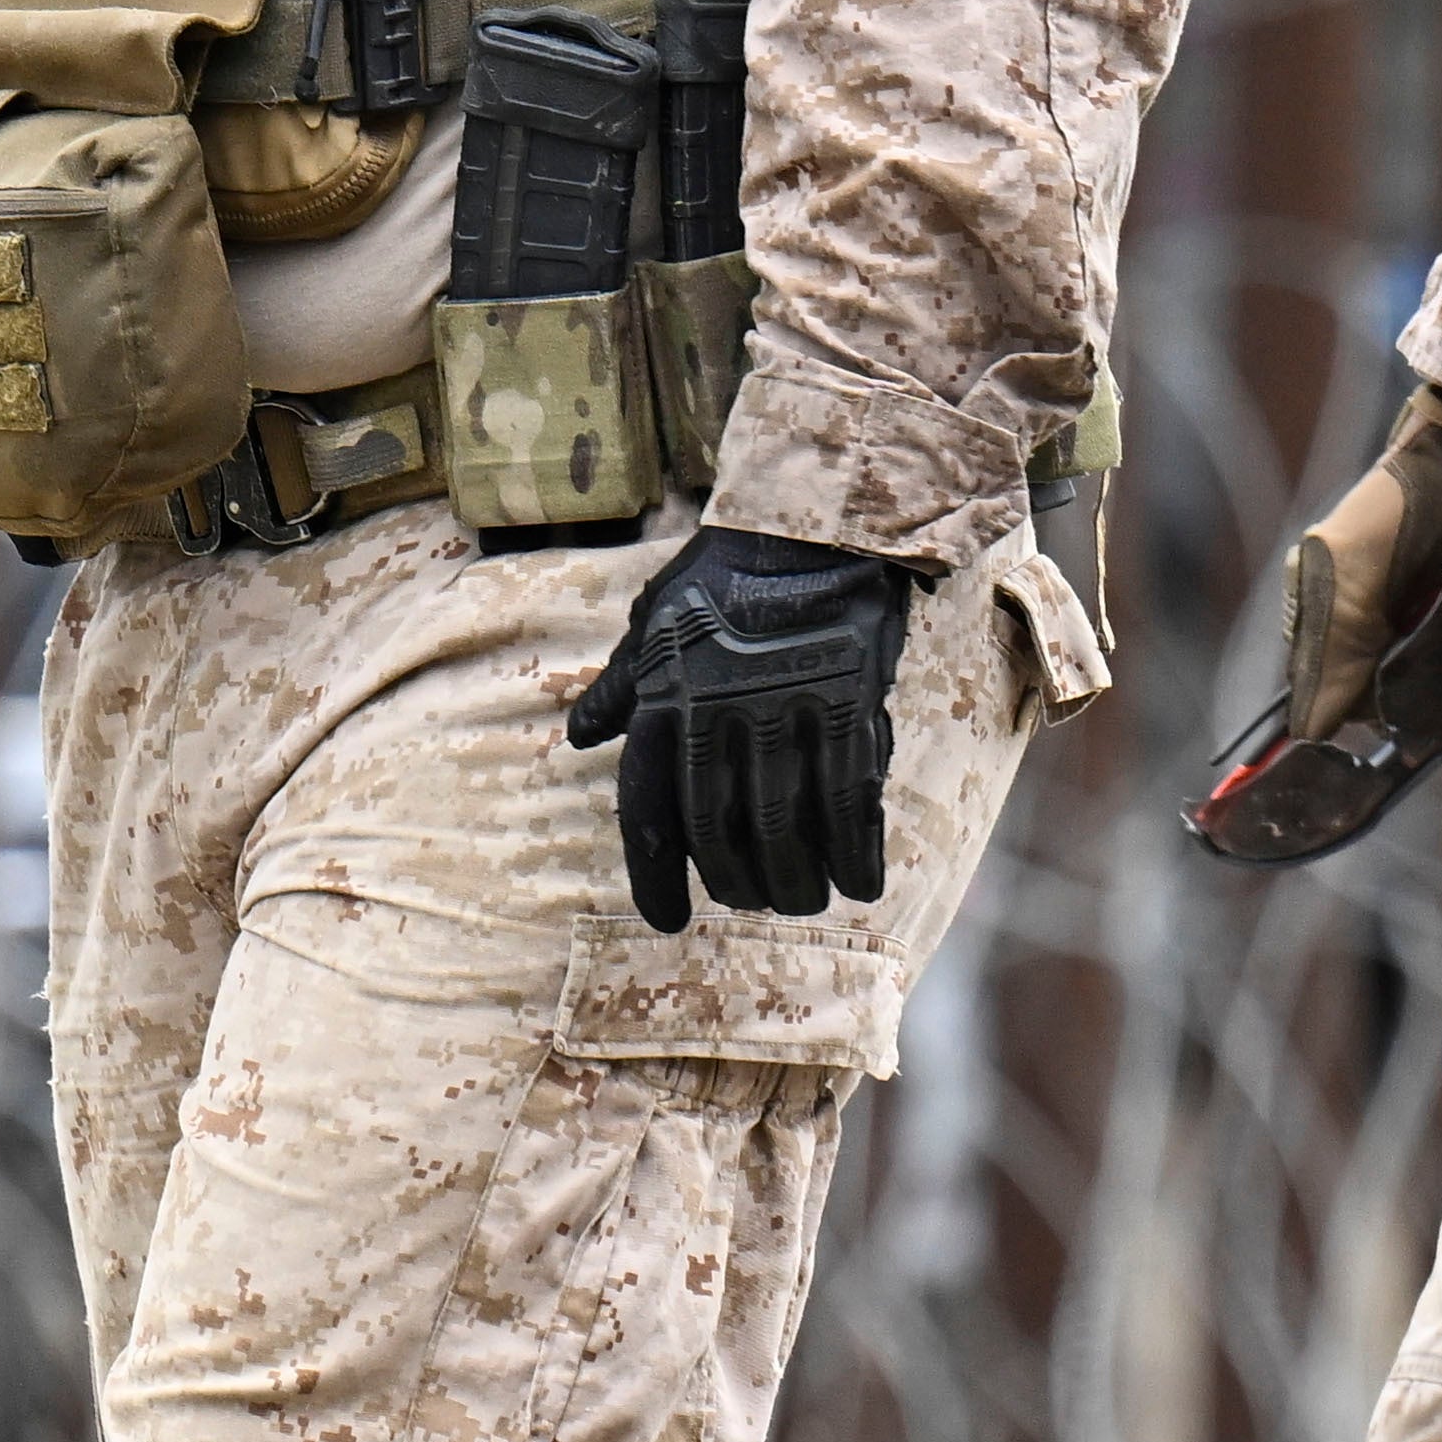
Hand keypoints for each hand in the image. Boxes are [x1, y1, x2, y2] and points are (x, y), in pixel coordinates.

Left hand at [552, 529, 925, 931]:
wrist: (811, 520)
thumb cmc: (726, 574)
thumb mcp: (654, 622)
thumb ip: (622, 686)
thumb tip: (582, 737)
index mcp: (665, 697)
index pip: (648, 811)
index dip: (654, 876)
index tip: (667, 921)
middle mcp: (717, 712)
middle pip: (719, 832)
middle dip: (735, 883)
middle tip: (752, 901)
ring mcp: (785, 709)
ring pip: (786, 828)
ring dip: (795, 880)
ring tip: (803, 899)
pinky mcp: (848, 704)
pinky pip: (850, 802)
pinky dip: (855, 852)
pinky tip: (859, 881)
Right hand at [1272, 405, 1441, 763]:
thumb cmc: (1409, 502)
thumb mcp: (1352, 569)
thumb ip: (1332, 648)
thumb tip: (1308, 734)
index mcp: (1325, 615)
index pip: (1335, 700)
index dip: (1373, 721)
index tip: (1416, 730)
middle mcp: (1374, 631)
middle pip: (1401, 712)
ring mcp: (1431, 633)